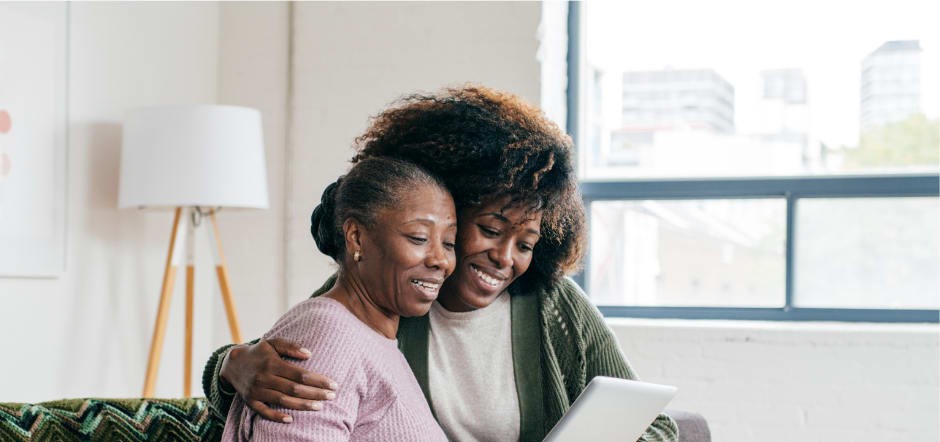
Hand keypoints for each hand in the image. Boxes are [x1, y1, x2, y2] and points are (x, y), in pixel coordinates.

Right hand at [220, 338, 337, 422]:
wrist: (233, 363)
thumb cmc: (259, 352)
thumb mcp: (273, 343)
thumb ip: (291, 346)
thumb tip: (309, 354)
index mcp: (272, 363)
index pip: (300, 374)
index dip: (318, 380)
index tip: (333, 384)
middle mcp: (264, 378)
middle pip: (294, 389)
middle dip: (315, 394)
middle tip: (332, 396)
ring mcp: (257, 391)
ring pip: (283, 401)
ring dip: (302, 405)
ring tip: (319, 407)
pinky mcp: (250, 401)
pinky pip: (264, 412)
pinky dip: (276, 416)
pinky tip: (291, 419)